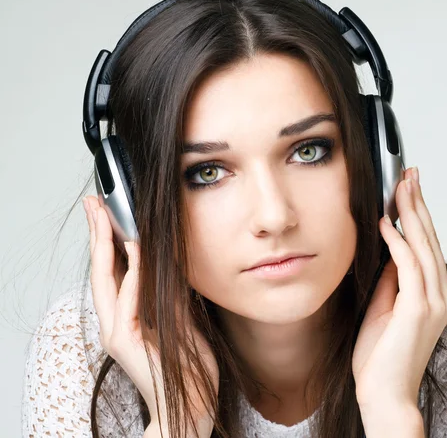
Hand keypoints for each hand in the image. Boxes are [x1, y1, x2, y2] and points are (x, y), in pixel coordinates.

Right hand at [83, 196, 218, 430]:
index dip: (107, 239)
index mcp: (126, 315)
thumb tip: (171, 262)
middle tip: (93, 203)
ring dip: (105, 244)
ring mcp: (117, 332)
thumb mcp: (181, 317)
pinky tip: (133, 249)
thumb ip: (170, 292)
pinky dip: (130, 273)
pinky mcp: (125, 342)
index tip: (107, 212)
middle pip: (100, 269)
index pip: (112, 269)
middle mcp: (115, 321)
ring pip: (105, 280)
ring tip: (104, 215)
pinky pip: (127, 301)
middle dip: (97, 233)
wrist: (191, 404)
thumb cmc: (186, 363)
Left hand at [351, 167, 446, 407]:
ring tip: (401, 186)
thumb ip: (391, 279)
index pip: (428, 246)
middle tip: (410, 174)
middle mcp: (440, 295)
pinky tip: (386, 222)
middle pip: (430, 239)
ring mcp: (433, 302)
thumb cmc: (381, 357)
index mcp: (434, 295)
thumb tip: (388, 250)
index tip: (410, 189)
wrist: (383, 394)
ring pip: (423, 246)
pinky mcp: (418, 309)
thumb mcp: (384, 307)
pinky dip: (397, 241)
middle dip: (418, 203)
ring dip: (411, 213)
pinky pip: (408, 265)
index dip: (419, 215)